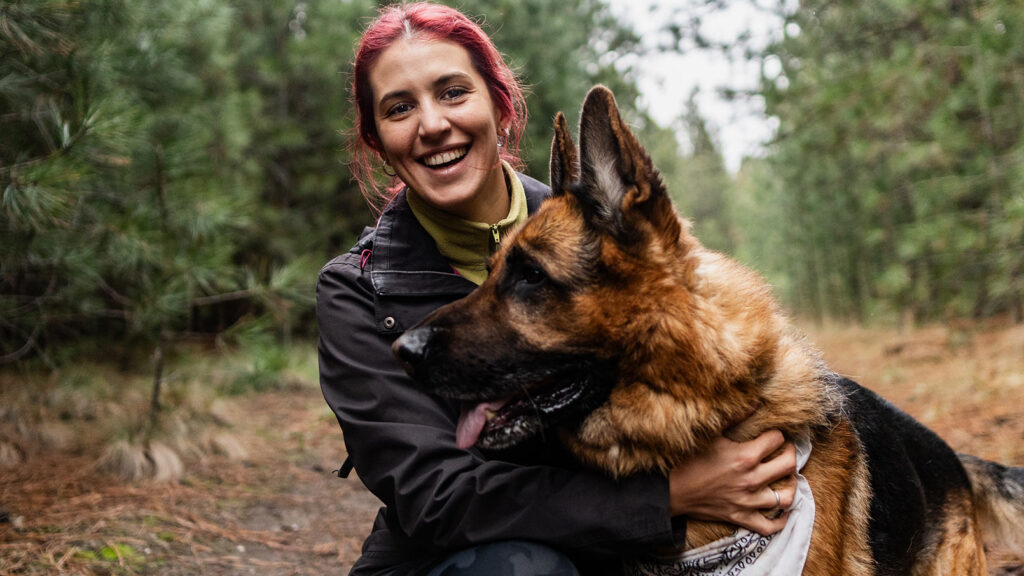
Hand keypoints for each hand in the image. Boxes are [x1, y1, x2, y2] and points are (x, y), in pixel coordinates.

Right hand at [668, 429, 796, 535]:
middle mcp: (751, 479)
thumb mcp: (711, 435)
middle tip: (785, 450)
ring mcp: (748, 501)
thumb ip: (734, 418)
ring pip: (786, 497)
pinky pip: (770, 526)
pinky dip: (780, 520)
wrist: (671, 490)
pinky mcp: (741, 518)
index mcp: (744, 456)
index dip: (776, 433)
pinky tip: (782, 510)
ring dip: (791, 485)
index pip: (776, 439)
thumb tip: (754, 402)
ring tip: (787, 478)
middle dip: (791, 454)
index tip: (772, 433)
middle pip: (789, 465)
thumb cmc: (688, 460)